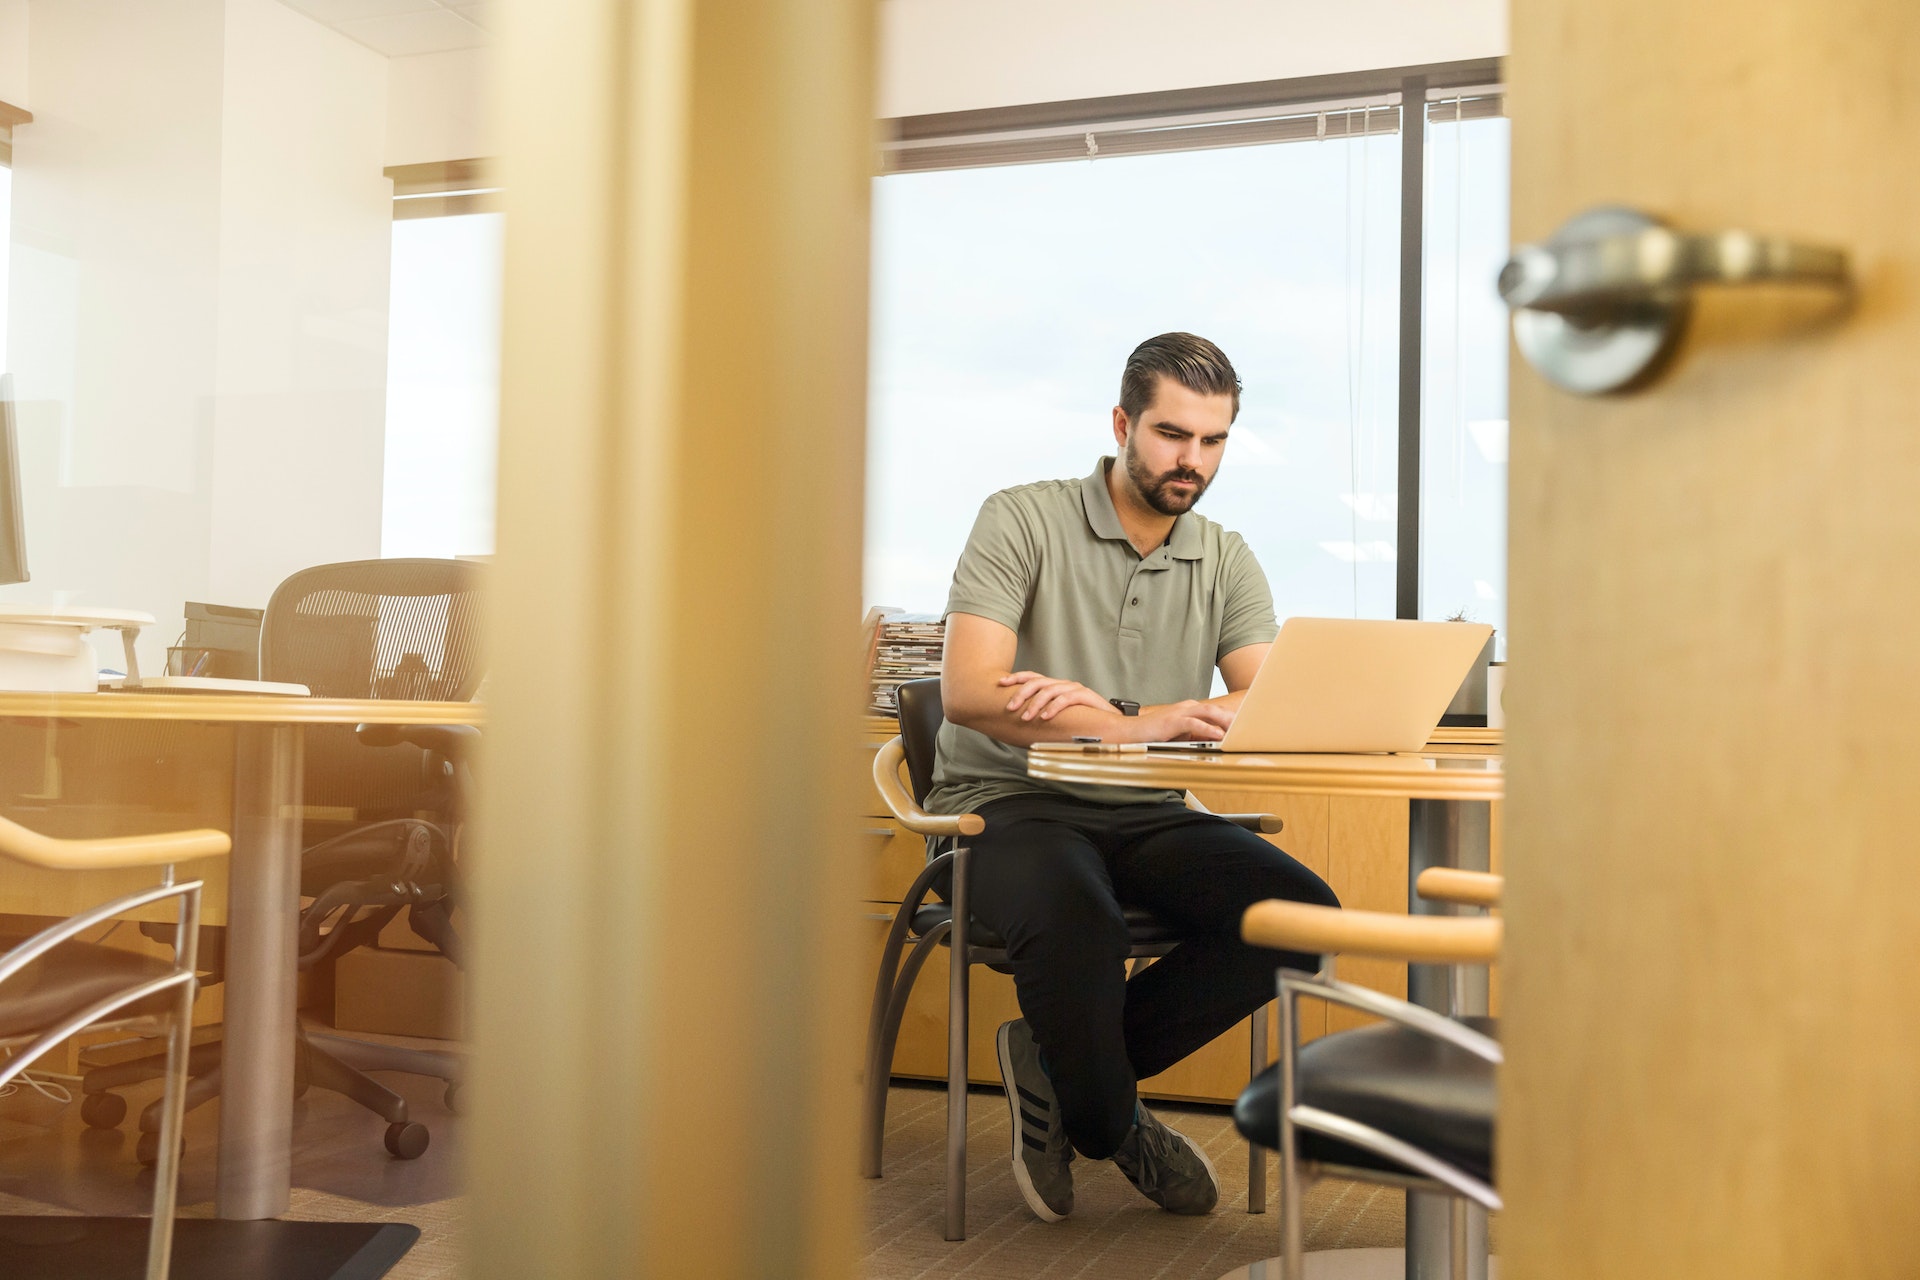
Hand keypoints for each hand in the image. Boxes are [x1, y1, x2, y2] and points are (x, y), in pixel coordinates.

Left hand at [998, 670, 1114, 721]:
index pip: (1032, 677)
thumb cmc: (1080, 722)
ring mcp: (1074, 688)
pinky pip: (1066, 699)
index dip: (1016, 678)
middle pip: (1037, 682)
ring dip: (1035, 704)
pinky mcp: (1085, 696)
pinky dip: (1054, 708)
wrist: (1110, 722)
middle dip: (1021, 694)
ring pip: (1049, 690)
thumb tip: (1019, 721)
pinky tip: (1045, 717)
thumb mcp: (1057, 716)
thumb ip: (1042, 715)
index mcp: (1055, 686)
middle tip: (1010, 708)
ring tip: (1026, 718)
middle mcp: (1063, 684)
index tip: (1001, 683)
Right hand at [1134, 699, 1235, 742]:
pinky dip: (1208, 729)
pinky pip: (1194, 723)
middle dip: (1232, 718)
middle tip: (1248, 727)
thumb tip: (1214, 742)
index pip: (1214, 712)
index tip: (1244, 727)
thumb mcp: (1179, 734)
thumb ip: (1196, 735)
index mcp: (1189, 710)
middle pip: (1215, 710)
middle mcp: (1186, 708)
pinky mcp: (1172, 721)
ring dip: (1224, 721)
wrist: (1130, 733)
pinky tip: (1218, 735)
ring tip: (1238, 729)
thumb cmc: (1153, 735)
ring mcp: (1179, 713)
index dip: (1230, 718)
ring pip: (1208, 713)